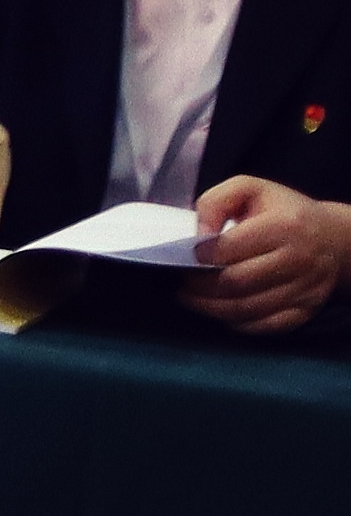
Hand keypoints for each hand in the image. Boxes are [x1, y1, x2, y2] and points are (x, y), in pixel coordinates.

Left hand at [186, 178, 350, 335]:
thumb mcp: (249, 188)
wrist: (333, 237)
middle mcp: (300, 259)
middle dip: (199, 286)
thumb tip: (198, 234)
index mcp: (284, 225)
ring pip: (246, 309)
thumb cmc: (282, 211)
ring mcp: (307, 288)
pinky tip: (220, 310)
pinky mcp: (307, 310)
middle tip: (182, 283)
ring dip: (210, 308)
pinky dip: (236, 323)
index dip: (199, 257)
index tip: (182, 257)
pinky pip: (265, 326)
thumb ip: (215, 202)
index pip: (229, 249)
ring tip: (191, 298)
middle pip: (235, 283)